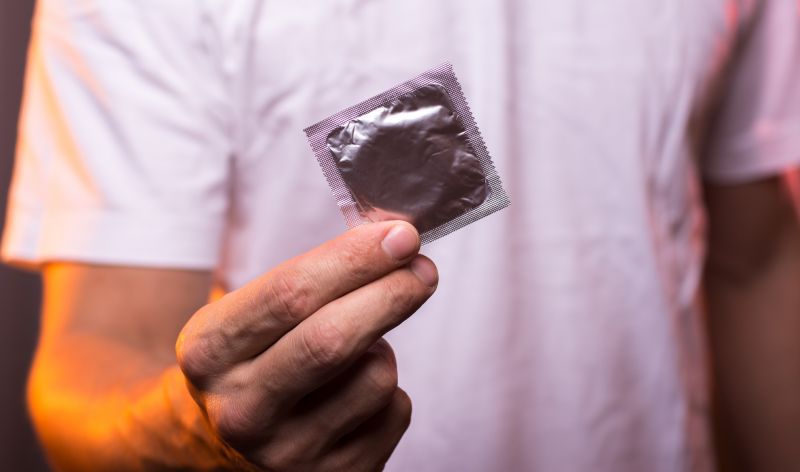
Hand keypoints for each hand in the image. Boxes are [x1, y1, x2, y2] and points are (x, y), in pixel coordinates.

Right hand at [175, 221, 437, 470]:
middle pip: (333, 339)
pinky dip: (391, 391)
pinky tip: (357, 396)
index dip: (355, 259)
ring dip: (385, 349)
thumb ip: (312, 279)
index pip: (291, 294)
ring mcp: (286, 454)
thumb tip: (395, 242)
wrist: (222, 444)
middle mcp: (242, 410)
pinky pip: (394, 412)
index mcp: (210, 352)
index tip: (400, 236)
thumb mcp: (248, 315)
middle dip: (391, 294)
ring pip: (376, 376)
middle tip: (423, 269)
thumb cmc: (253, 361)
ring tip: (358, 352)